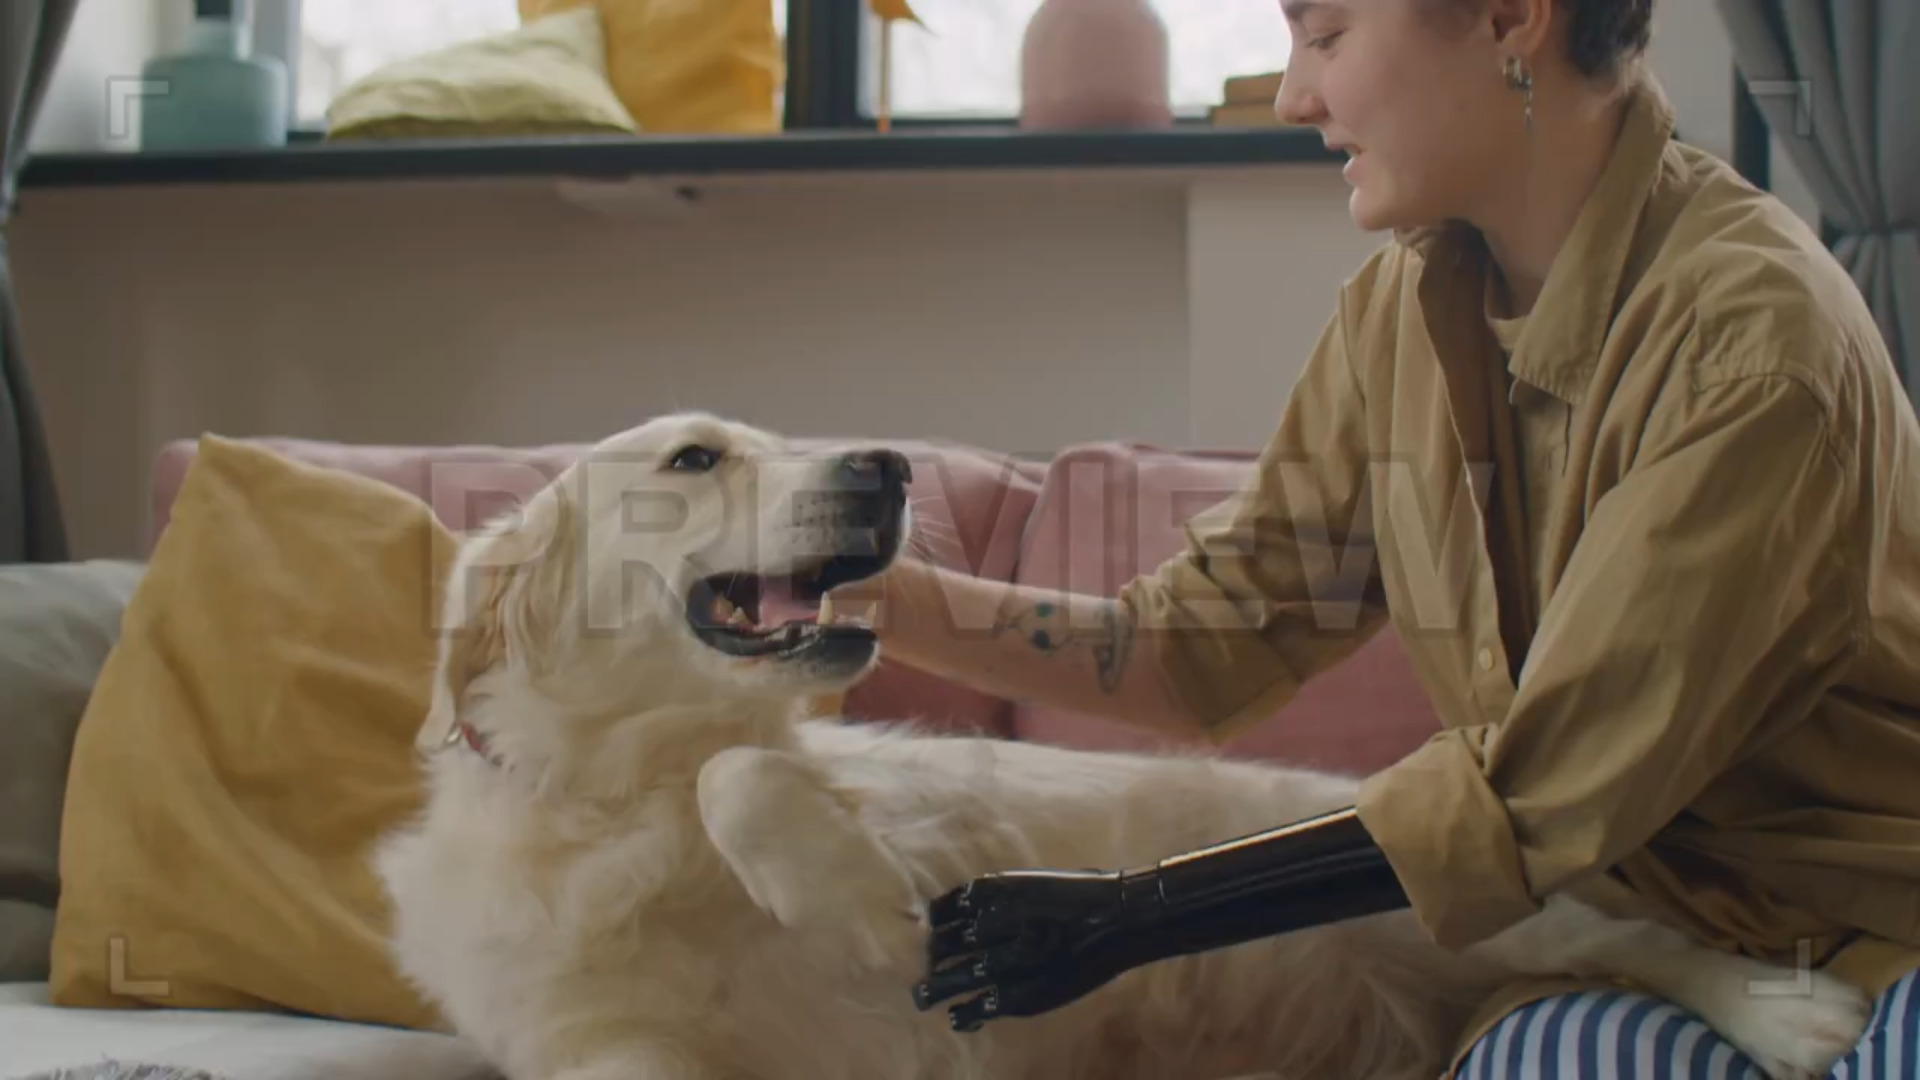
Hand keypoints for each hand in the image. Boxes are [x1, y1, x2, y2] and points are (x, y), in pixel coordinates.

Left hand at [911, 868, 1154, 1031]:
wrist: (1114, 918)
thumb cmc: (1077, 897)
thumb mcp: (1029, 882)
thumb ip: (998, 892)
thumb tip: (966, 904)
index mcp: (987, 897)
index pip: (939, 912)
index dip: (932, 923)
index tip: (931, 929)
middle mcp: (985, 929)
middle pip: (937, 946)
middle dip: (929, 957)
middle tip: (926, 966)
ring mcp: (997, 963)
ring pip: (946, 979)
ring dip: (931, 989)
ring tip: (922, 997)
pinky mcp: (1014, 995)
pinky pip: (974, 1010)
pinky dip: (962, 1016)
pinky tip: (960, 1018)